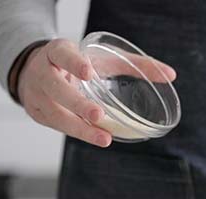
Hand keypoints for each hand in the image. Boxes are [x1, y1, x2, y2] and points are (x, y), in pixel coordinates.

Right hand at [17, 38, 175, 146]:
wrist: (34, 71)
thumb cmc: (76, 64)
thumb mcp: (101, 58)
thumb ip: (135, 64)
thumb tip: (171, 75)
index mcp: (56, 52)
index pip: (62, 54)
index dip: (74, 63)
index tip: (89, 73)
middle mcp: (42, 73)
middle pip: (57, 89)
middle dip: (77, 104)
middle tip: (98, 114)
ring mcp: (36, 96)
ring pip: (56, 114)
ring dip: (80, 128)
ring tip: (104, 138)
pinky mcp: (37, 114)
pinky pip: (58, 126)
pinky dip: (77, 132)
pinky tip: (95, 137)